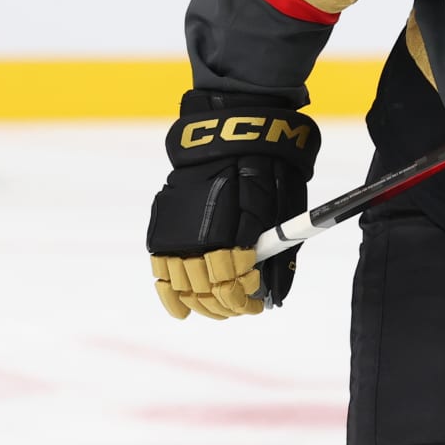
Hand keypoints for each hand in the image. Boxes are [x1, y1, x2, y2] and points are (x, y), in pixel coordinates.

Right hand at [147, 92, 319, 318]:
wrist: (230, 134)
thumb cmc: (266, 169)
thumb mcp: (283, 206)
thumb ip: (277, 251)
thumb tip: (277, 293)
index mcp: (232, 230)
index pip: (232, 282)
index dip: (243, 299)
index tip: (256, 305)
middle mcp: (200, 234)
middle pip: (208, 289)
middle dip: (226, 305)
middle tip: (240, 309)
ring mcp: (177, 231)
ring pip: (185, 285)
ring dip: (202, 304)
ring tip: (217, 310)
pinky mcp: (163, 226)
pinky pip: (161, 270)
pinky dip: (170, 294)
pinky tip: (182, 310)